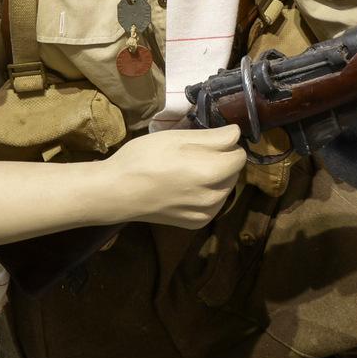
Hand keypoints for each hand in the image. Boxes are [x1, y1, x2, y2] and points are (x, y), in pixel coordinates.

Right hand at [98, 124, 245, 228]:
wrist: (117, 193)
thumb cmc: (144, 159)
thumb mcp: (176, 138)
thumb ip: (213, 137)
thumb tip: (237, 133)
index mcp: (212, 173)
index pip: (239, 155)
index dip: (226, 144)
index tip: (205, 142)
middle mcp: (215, 197)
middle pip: (233, 172)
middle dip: (220, 161)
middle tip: (190, 156)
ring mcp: (207, 213)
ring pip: (225, 188)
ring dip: (215, 178)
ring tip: (185, 173)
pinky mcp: (198, 224)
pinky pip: (213, 204)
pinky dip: (206, 194)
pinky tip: (184, 189)